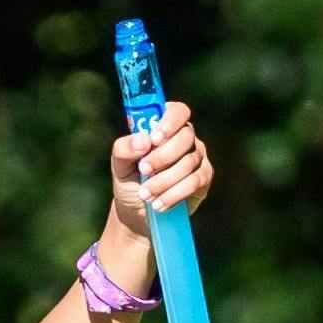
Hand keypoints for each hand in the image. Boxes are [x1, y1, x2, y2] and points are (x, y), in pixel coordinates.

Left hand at [98, 98, 210, 273]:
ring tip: (145, 194)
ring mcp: (197, 156)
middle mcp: (185, 137)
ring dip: (164, 180)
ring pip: (188, 162)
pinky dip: (175, 194)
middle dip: (162, 157)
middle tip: (143, 170)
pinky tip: (159, 204)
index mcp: (165, 126)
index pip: (177, 111)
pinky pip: (196, 181)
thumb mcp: (119, 165)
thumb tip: (144, 141)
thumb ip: (123, 149)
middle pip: (185, 137)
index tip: (154, 139)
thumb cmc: (129, 180)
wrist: (138, 211)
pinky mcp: (204, 178)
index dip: (169, 122)